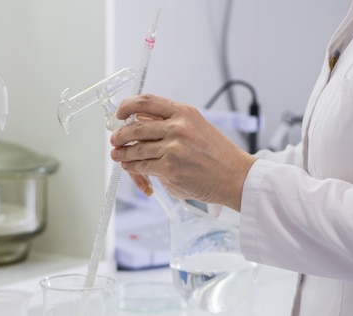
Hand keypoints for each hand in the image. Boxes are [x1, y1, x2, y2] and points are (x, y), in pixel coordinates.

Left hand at [110, 94, 256, 210]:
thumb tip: (142, 123)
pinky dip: (133, 167)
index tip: (120, 113)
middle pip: (136, 126)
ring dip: (123, 154)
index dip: (127, 106)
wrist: (236, 177)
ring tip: (118, 156)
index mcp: (184, 112)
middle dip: (120, 134)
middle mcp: (178, 126)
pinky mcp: (170, 168)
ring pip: (136, 148)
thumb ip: (173, 123)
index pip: (147, 101)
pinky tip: (130, 166)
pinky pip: (142, 165)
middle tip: (115, 139)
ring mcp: (173, 147)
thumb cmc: (219, 156)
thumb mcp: (198, 127)